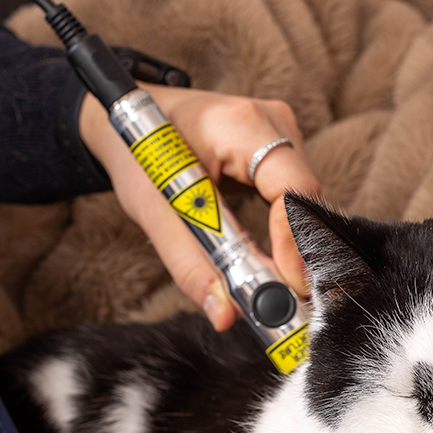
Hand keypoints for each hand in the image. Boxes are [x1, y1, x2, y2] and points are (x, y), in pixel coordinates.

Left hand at [79, 86, 320, 329]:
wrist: (127, 118)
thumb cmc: (138, 153)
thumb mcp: (153, 210)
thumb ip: (189, 264)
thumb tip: (224, 314)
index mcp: (239, 125)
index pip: (290, 186)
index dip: (294, 239)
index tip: (287, 285)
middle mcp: (271, 122)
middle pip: (305, 199)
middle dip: (298, 255)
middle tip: (286, 304)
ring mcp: (282, 133)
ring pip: (305, 204)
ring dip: (293, 248)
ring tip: (275, 288)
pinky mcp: (283, 150)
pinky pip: (297, 201)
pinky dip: (288, 236)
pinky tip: (274, 262)